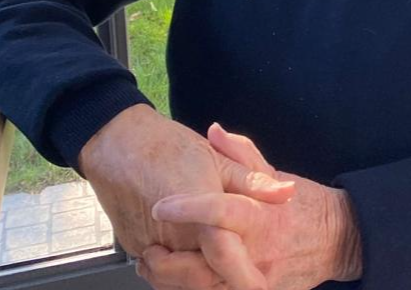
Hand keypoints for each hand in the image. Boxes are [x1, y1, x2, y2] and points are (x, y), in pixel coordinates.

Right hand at [78, 105, 293, 287]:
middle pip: (203, 279)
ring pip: (179, 281)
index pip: (227, 257)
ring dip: (196, 279)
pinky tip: (186, 257)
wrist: (116, 142)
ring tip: (216, 267)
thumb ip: (253, 181)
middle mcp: (175, 237)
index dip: (246, 278)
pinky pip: (158, 272)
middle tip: (245, 277)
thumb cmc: (166, 146)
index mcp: (201, 213)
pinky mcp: (135, 249)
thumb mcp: (216, 158)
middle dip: (224, 281)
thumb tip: (287, 194)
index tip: (262, 286)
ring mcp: (151, 247)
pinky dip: (173, 272)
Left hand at [138, 123, 361, 289]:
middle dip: (169, 264)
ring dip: (172, 282)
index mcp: (262, 216)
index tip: (161, 206)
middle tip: (148, 249)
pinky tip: (174, 280)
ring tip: (151, 265)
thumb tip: (213, 130)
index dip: (190, 208)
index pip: (223, 212)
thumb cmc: (303, 203)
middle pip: (206, 267)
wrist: (338, 240)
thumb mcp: (274, 171)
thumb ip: (240, 154)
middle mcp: (258, 253)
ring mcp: (258, 281)